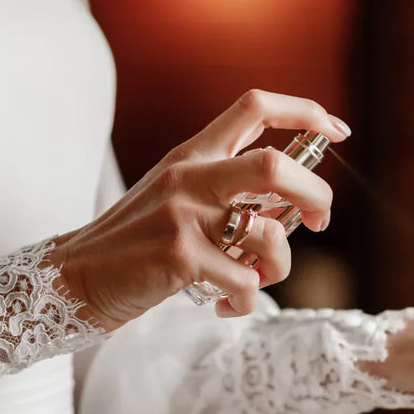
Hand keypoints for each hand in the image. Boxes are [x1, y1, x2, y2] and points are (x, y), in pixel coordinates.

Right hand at [48, 90, 349, 329]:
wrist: (76, 277)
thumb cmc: (135, 245)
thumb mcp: (175, 198)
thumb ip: (223, 191)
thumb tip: (289, 205)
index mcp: (192, 153)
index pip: (255, 108)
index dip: (305, 112)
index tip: (338, 131)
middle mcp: (190, 174)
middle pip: (276, 165)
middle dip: (316, 195)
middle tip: (321, 222)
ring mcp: (184, 214)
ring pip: (269, 233)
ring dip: (280, 266)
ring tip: (257, 281)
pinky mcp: (179, 255)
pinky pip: (245, 280)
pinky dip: (246, 299)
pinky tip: (226, 305)